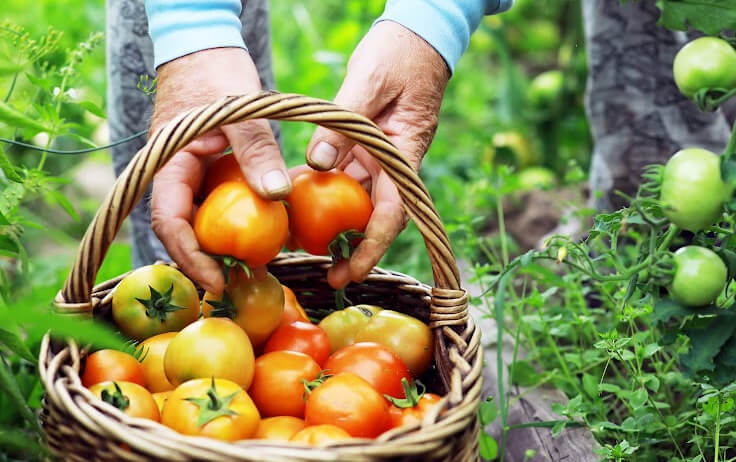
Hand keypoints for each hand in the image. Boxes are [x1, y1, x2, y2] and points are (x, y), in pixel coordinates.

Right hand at [149, 48, 289, 293]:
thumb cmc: (216, 74)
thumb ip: (256, 151)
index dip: (190, 256)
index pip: (169, 221)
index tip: (216, 278)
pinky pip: (218, 204)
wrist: (205, 49)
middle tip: (240, 284)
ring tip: (255, 267)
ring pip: (201, 220)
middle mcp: (173, 176)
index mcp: (167, 164)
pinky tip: (264, 234)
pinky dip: (237, 221)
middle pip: (184, 230)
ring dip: (223, 245)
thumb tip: (277, 197)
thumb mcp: (241, 112)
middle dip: (208, 260)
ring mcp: (190, 175)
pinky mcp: (208, 172)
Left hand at [305, 21, 449, 288]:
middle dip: (354, 248)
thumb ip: (343, 124)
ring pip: (358, 198)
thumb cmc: (399, 54)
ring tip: (306, 244)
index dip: (373, 246)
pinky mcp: (366, 145)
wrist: (417, 35)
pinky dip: (326, 187)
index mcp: (403, 152)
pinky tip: (300, 196)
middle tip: (328, 275)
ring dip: (336, 222)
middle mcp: (393, 161)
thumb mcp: (368, 82)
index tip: (353, 271)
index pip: (393, 211)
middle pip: (376, 214)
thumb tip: (316, 163)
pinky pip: (346, 173)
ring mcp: (380, 155)